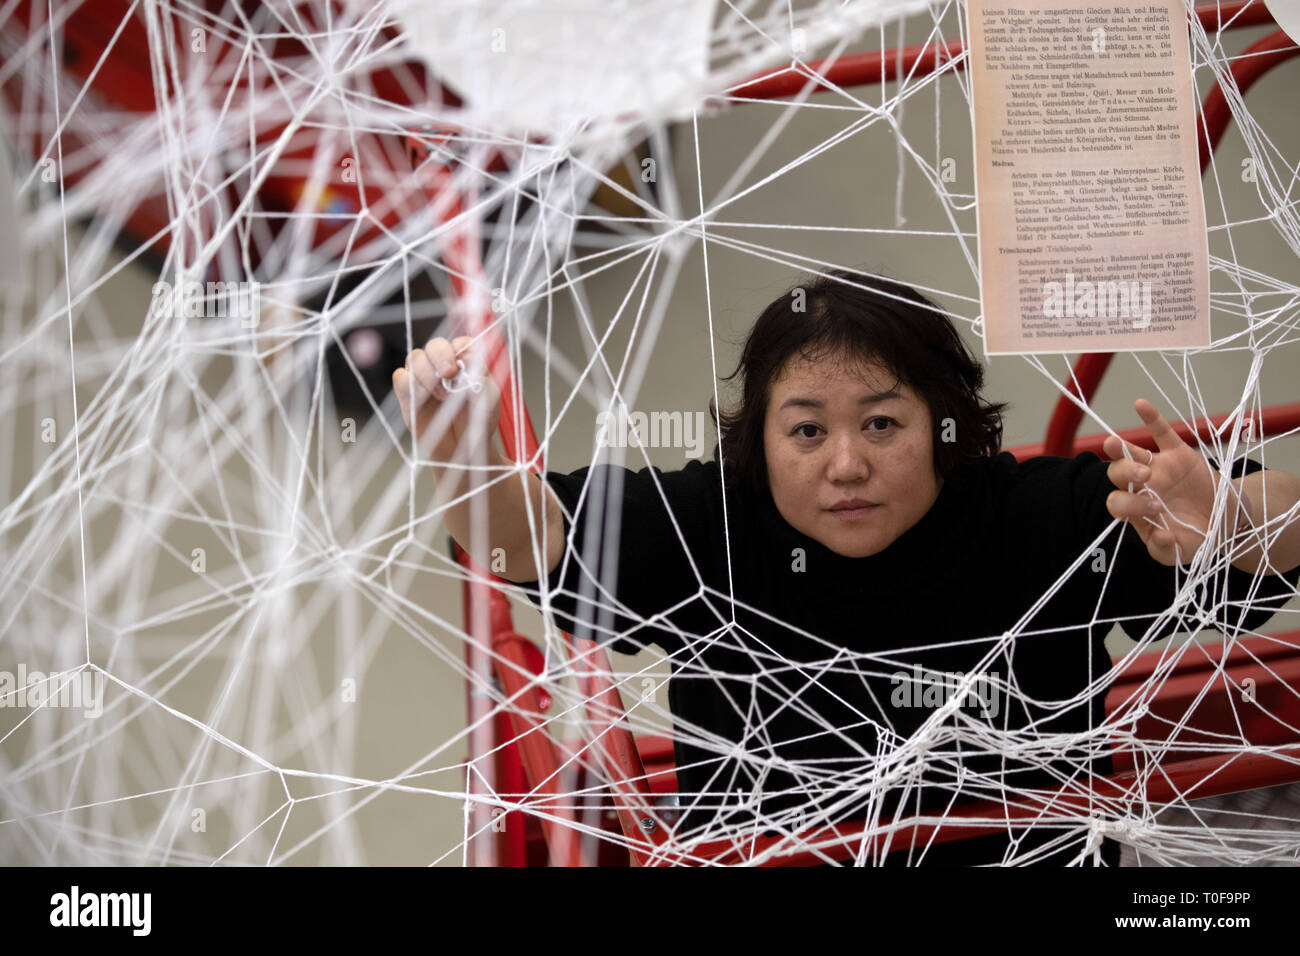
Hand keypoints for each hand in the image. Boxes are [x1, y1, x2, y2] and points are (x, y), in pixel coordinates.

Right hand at [391, 335, 501, 463]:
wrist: (462, 449)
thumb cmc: (478, 420)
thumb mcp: (489, 399)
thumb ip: (480, 377)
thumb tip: (465, 359)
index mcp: (466, 362)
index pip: (461, 343)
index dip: (460, 349)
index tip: (465, 364)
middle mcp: (443, 365)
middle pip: (435, 345)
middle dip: (441, 355)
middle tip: (450, 373)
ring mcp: (423, 378)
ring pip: (415, 358)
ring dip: (428, 374)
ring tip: (443, 396)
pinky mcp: (407, 394)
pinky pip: (400, 377)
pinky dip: (409, 383)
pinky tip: (422, 397)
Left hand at [1102, 398, 1232, 566]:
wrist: (1225, 521)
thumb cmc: (1195, 537)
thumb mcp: (1181, 552)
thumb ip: (1165, 551)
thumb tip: (1160, 536)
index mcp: (1136, 510)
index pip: (1118, 503)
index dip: (1129, 505)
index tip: (1155, 511)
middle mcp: (1141, 487)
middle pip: (1117, 475)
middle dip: (1124, 475)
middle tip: (1146, 479)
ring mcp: (1158, 468)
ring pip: (1132, 454)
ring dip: (1123, 450)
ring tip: (1113, 445)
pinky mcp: (1178, 454)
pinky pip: (1161, 433)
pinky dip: (1152, 418)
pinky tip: (1140, 404)